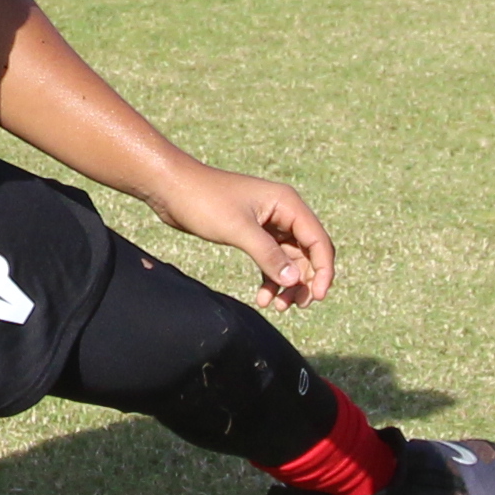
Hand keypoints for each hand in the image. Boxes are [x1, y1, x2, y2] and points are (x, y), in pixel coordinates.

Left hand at [146, 164, 336, 306]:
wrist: (171, 188)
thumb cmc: (204, 200)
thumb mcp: (238, 230)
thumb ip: (268, 255)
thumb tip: (295, 281)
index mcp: (287, 203)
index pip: (318, 240)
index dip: (323, 270)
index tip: (318, 297)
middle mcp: (283, 212)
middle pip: (308, 252)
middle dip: (305, 280)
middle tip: (296, 306)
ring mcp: (268, 223)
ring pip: (290, 259)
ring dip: (287, 283)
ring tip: (277, 307)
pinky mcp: (252, 232)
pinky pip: (271, 259)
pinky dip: (270, 279)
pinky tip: (262, 298)